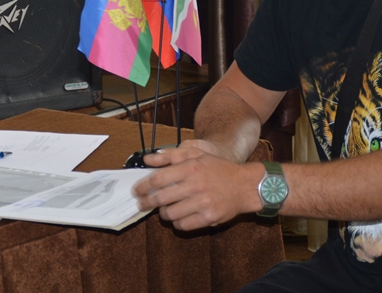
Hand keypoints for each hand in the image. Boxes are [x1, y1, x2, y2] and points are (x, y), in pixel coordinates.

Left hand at [132, 144, 257, 230]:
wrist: (245, 185)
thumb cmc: (218, 168)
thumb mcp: (196, 154)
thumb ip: (171, 156)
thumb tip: (148, 159)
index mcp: (190, 168)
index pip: (158, 179)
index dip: (143, 187)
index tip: (136, 191)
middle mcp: (195, 185)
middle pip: (160, 199)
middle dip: (147, 203)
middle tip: (142, 204)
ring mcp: (202, 203)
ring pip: (170, 214)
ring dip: (163, 214)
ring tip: (163, 210)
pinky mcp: (209, 217)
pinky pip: (183, 225)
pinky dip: (177, 223)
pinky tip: (178, 218)